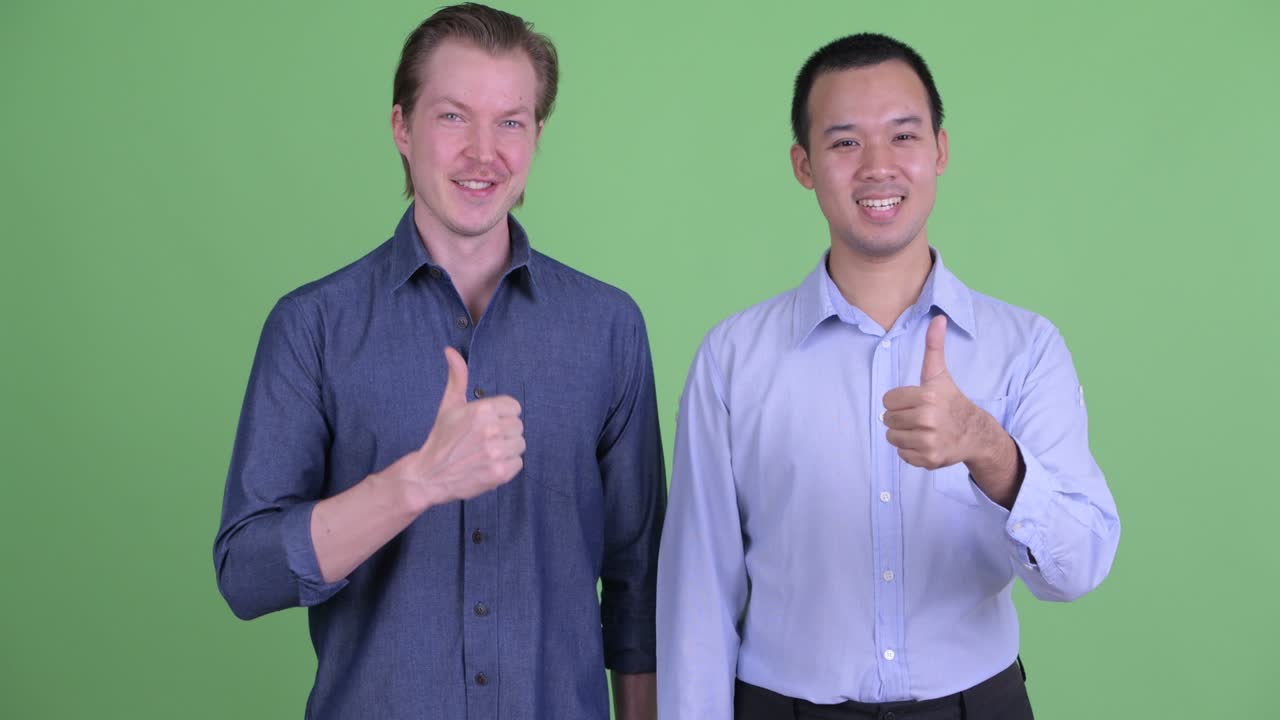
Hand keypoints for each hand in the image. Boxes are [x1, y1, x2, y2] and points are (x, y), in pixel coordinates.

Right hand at [381, 347, 524, 510]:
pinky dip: (506, 466)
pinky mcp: (499, 473)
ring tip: (486, 452)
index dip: (502, 415)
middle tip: (483, 440)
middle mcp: (491, 429)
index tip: (486, 424)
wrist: (429, 475)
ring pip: (519, 444)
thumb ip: (457, 377)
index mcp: (482, 410)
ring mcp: (495, 452)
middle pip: (518, 426)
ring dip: (506, 449)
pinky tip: (488, 465)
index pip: (514, 407)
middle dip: (504, 432)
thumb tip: (450, 350)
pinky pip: (518, 463)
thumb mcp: (449, 405)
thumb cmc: (442, 438)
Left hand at [881, 315, 982, 469]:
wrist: (975, 433)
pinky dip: (910, 451)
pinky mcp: (929, 459)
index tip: (916, 401)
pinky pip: (902, 455)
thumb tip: (938, 318)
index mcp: (927, 397)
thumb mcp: (939, 374)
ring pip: (892, 438)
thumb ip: (934, 346)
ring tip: (922, 429)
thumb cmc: (951, 400)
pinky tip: (926, 442)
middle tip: (919, 416)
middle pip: (887, 419)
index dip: (899, 400)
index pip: (888, 400)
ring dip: (903, 434)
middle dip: (900, 417)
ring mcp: (929, 441)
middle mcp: (927, 420)